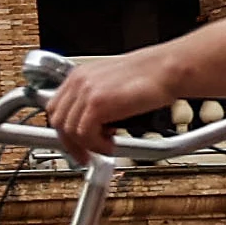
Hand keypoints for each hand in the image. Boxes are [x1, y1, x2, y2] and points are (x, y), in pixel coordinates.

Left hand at [40, 48, 185, 160]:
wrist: (168, 70)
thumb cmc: (150, 78)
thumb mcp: (113, 85)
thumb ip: (96, 101)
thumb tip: (94, 126)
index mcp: (80, 75)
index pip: (57, 108)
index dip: (64, 130)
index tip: (74, 143)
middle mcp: (79, 81)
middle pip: (58, 120)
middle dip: (70, 143)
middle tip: (86, 154)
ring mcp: (86, 91)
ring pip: (70, 131)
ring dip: (87, 145)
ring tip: (106, 147)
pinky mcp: (97, 103)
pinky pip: (85, 134)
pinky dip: (97, 145)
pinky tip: (111, 145)